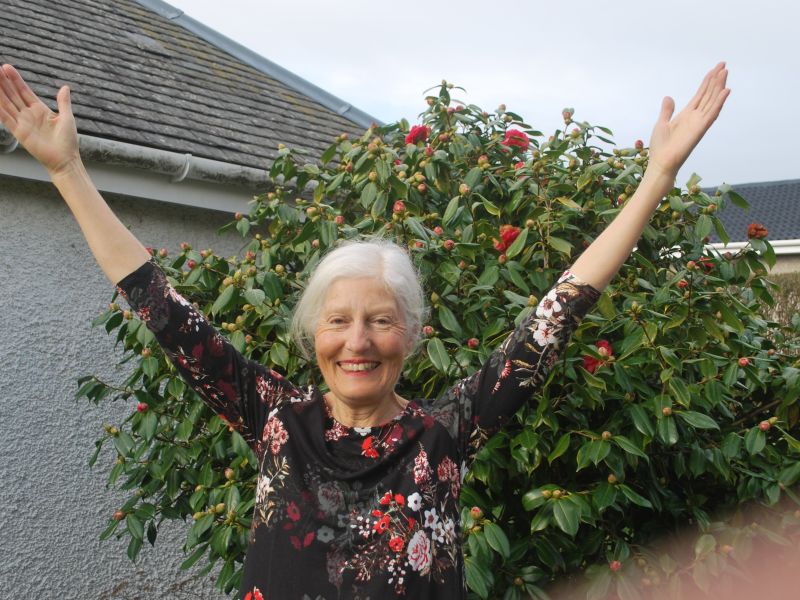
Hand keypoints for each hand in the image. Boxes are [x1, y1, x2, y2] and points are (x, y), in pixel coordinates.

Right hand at [0, 64, 80, 175]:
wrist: (65, 160)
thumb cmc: (68, 141)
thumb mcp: (67, 118)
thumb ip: (63, 102)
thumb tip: (64, 87)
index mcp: (40, 110)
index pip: (24, 91)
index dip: (16, 80)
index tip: (7, 67)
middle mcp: (29, 114)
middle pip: (13, 95)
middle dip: (4, 82)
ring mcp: (23, 123)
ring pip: (7, 104)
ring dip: (0, 92)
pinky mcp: (19, 132)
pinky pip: (6, 118)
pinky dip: (0, 109)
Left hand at [647, 62, 729, 179]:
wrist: (661, 163)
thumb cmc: (660, 147)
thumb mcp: (661, 123)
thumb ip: (667, 110)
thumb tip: (668, 97)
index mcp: (687, 115)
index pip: (701, 94)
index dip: (707, 82)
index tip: (715, 69)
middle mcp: (695, 117)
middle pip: (709, 94)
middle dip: (715, 80)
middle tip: (723, 65)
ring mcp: (699, 123)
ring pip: (712, 101)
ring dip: (719, 87)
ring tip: (724, 72)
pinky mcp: (700, 129)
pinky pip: (712, 113)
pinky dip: (719, 102)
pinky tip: (726, 91)